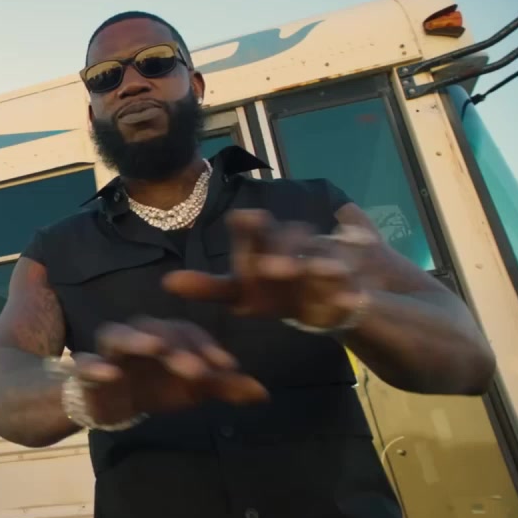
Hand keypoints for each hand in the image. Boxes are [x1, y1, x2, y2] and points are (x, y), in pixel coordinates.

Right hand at [70, 317, 267, 421]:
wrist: (110, 405)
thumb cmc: (155, 388)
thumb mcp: (192, 389)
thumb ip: (223, 387)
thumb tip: (263, 394)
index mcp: (165, 336)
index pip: (187, 331)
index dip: (207, 346)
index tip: (227, 366)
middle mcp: (137, 336)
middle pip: (156, 329)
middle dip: (178, 347)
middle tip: (199, 368)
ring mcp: (110, 352)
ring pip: (118, 335)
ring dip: (137, 339)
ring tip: (155, 347)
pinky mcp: (86, 370)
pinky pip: (84, 363)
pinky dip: (94, 365)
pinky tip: (109, 373)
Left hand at [162, 209, 375, 329]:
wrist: (327, 300)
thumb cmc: (275, 292)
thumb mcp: (242, 293)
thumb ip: (209, 287)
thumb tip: (167, 282)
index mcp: (266, 247)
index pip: (254, 231)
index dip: (249, 227)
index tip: (243, 218)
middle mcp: (296, 247)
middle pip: (288, 238)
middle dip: (281, 246)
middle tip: (270, 264)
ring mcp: (325, 260)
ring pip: (321, 255)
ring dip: (315, 263)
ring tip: (305, 273)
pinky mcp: (349, 280)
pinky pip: (350, 284)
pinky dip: (347, 292)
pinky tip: (344, 300)